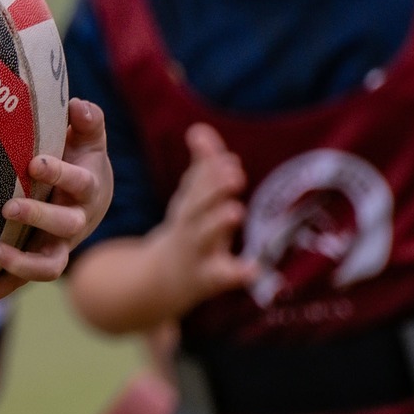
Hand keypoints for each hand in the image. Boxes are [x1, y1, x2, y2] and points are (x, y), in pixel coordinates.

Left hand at [0, 98, 113, 310]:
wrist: (90, 198)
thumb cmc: (81, 159)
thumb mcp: (88, 138)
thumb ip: (87, 121)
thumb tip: (76, 106)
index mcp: (89, 189)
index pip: (79, 182)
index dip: (60, 174)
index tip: (35, 163)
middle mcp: (76, 223)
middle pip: (65, 225)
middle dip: (39, 216)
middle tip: (9, 206)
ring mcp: (57, 247)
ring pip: (48, 266)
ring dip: (20, 263)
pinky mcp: (37, 263)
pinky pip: (17, 283)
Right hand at [154, 122, 258, 311]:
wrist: (158, 283)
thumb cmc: (185, 233)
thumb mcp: (190, 201)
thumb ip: (202, 166)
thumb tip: (199, 129)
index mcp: (188, 207)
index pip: (197, 185)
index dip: (211, 173)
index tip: (229, 160)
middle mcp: (189, 228)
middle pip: (197, 207)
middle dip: (213, 190)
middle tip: (235, 175)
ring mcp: (196, 254)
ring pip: (204, 237)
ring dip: (218, 223)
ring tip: (236, 211)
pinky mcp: (208, 279)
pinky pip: (222, 276)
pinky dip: (237, 273)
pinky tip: (254, 269)